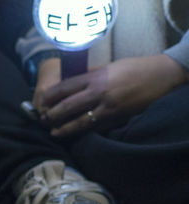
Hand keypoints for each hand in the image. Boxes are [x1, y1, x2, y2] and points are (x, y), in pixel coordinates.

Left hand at [34, 54, 187, 136]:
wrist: (162, 76)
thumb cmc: (135, 68)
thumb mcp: (109, 67)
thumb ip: (91, 75)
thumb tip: (72, 81)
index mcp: (96, 76)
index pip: (65, 87)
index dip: (50, 96)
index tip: (41, 102)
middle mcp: (100, 92)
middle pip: (68, 106)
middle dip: (53, 115)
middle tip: (43, 120)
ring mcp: (109, 107)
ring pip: (81, 121)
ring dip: (66, 128)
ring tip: (55, 133)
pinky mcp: (118, 117)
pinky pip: (98, 127)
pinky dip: (85, 132)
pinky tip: (77, 136)